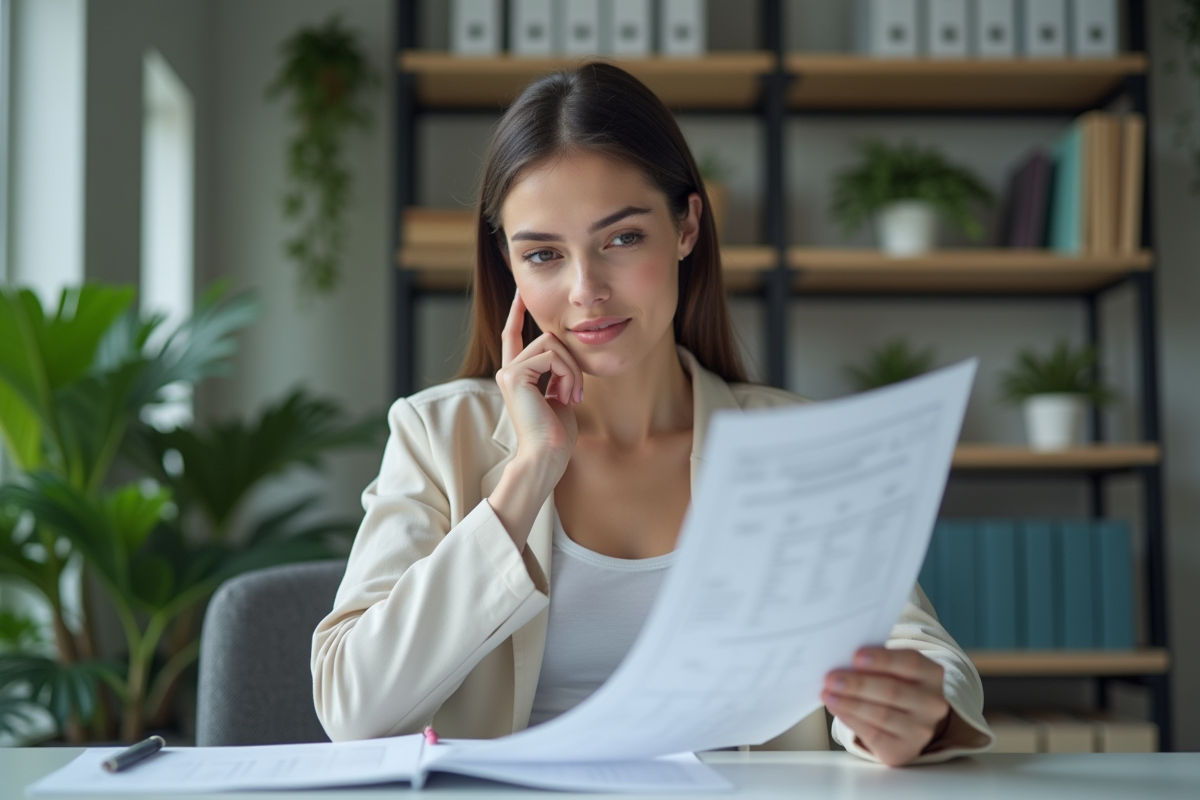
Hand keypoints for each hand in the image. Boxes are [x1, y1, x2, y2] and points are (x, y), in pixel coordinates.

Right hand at [495, 289, 581, 473]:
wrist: (546, 456)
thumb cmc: (556, 436)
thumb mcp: (560, 397)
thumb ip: (558, 373)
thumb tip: (567, 354)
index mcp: (518, 376)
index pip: (513, 336)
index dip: (517, 314)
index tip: (521, 294)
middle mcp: (508, 370)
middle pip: (548, 338)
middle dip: (571, 361)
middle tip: (577, 392)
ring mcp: (509, 371)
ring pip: (551, 343)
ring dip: (572, 369)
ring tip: (572, 395)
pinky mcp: (514, 374)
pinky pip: (553, 355)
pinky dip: (568, 373)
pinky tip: (566, 396)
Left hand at [822, 646, 950, 766]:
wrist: (905, 721)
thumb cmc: (893, 685)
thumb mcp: (892, 670)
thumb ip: (875, 663)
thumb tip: (842, 660)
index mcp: (932, 674)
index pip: (910, 662)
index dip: (883, 659)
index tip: (855, 656)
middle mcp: (932, 703)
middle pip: (893, 690)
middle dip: (858, 684)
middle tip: (831, 679)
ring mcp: (921, 729)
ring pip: (881, 714)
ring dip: (849, 703)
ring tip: (828, 694)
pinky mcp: (904, 750)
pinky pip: (873, 734)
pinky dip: (851, 719)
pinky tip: (837, 709)